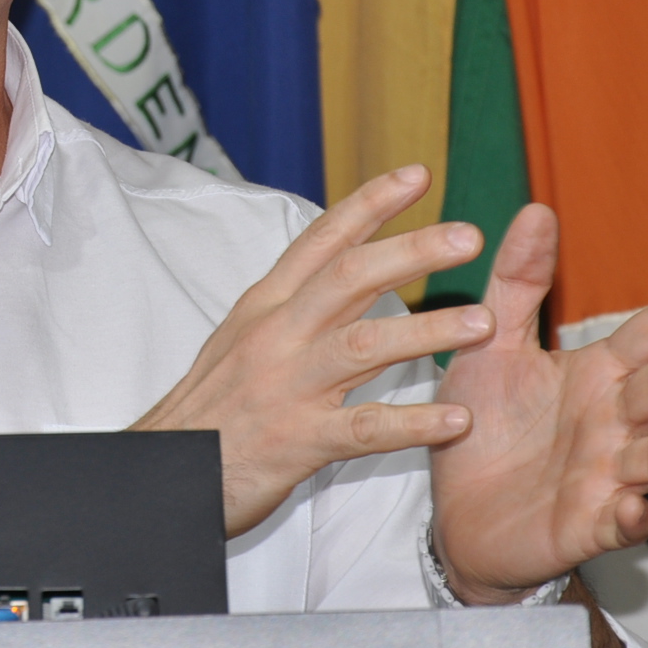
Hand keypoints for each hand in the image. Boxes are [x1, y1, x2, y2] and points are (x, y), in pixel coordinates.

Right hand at [133, 166, 493, 535]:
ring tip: (484, 323)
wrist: (162, 473)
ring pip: (362, 345)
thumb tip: (345, 269)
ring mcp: (286, 386)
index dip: (369, 204)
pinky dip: (413, 423)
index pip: (321, 241)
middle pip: (348, 278)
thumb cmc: (213, 406)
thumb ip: (294, 305)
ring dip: (426, 330)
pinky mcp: (297, 440)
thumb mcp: (243, 338)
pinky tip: (456, 419)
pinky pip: (364, 429)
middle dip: (410, 251)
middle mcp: (276, 335)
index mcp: (265, 306)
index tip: (417, 174)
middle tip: (468, 235)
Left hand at [431, 204, 647, 603]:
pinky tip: (633, 507)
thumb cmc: (486, 425)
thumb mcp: (493, 346)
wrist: (456, 515)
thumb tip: (538, 210)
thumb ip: (518, 284)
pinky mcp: (586, 526)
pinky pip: (618, 523)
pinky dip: (630, 517)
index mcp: (598, 375)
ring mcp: (606, 476)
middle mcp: (613, 422)